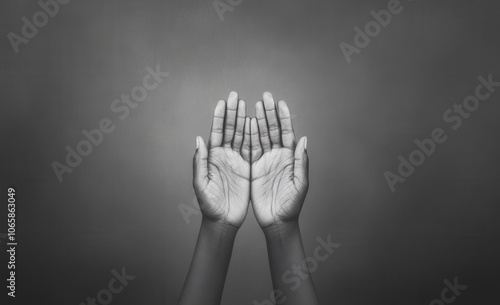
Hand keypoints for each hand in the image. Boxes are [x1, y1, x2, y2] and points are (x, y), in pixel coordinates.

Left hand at [193, 91, 250, 228]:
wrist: (223, 220)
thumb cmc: (209, 205)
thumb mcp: (201, 184)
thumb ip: (200, 162)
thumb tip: (198, 140)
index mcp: (212, 157)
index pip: (217, 132)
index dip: (219, 117)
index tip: (223, 101)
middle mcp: (224, 156)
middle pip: (229, 129)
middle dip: (232, 112)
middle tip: (235, 95)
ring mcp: (236, 161)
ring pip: (241, 136)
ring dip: (243, 120)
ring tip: (247, 103)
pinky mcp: (247, 168)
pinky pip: (252, 148)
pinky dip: (254, 136)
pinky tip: (257, 123)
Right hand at [250, 92, 308, 228]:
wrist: (276, 221)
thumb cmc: (291, 205)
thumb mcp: (300, 185)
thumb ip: (301, 162)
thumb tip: (304, 140)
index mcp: (290, 158)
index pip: (287, 133)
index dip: (284, 117)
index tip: (280, 102)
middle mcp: (278, 156)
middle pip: (273, 130)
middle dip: (270, 113)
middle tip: (266, 96)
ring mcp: (266, 161)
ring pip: (261, 136)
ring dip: (259, 120)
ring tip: (254, 104)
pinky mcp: (254, 167)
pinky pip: (250, 148)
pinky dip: (248, 135)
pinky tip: (246, 123)